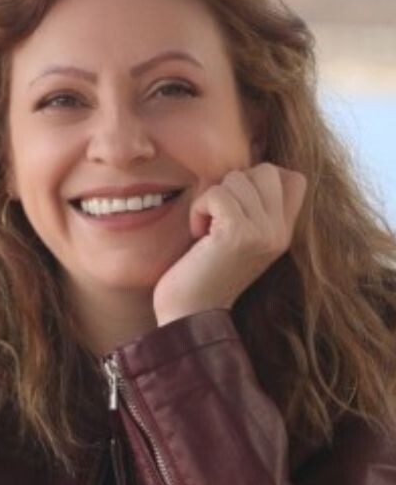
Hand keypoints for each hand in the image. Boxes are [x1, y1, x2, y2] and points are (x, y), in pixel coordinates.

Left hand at [152, 163, 306, 325]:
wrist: (190, 314)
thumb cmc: (202, 274)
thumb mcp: (239, 240)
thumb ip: (252, 209)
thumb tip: (241, 170)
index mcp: (284, 233)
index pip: (294, 178)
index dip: (259, 179)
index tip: (234, 205)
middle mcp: (280, 233)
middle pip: (265, 170)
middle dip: (232, 185)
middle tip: (217, 217)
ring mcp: (262, 233)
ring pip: (237, 178)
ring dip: (210, 199)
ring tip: (206, 230)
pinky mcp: (238, 234)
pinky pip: (216, 193)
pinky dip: (199, 209)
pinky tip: (198, 235)